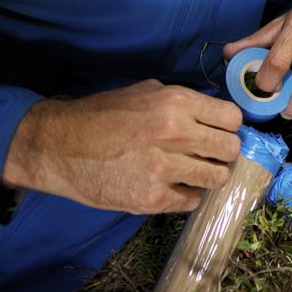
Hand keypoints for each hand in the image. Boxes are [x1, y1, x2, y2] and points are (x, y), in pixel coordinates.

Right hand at [2, 80, 241, 213]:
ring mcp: (164, 168)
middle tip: (207, 155)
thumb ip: (182, 101)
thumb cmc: (102, 115)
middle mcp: (174, 134)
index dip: (227, 127)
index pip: (232, 118)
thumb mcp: (145, 91)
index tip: (218, 132)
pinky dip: (185, 195)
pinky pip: (191, 201)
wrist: (60, 145)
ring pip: (217, 178)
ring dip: (207, 176)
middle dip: (222, 153)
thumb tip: (213, 113)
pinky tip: (171, 186)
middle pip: (230, 149)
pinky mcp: (151, 198)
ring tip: (191, 173)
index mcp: (175, 102)